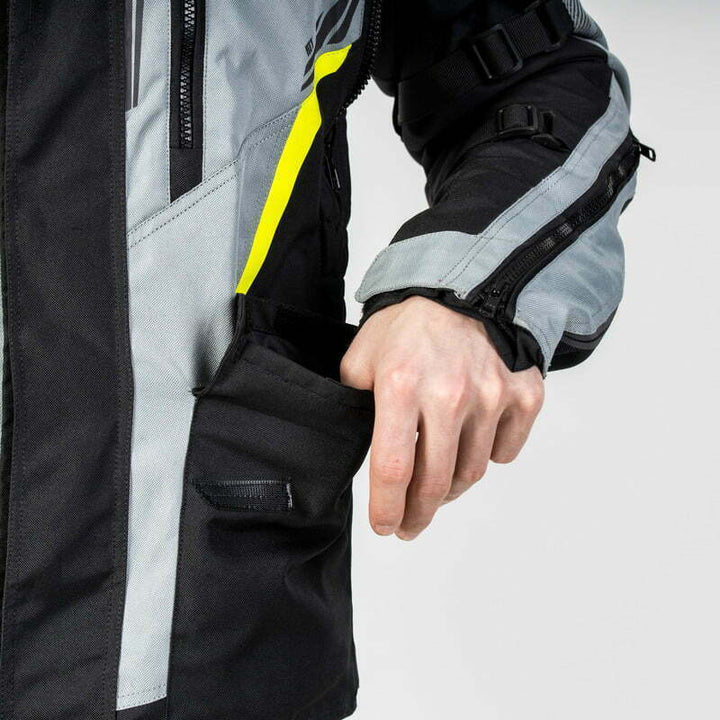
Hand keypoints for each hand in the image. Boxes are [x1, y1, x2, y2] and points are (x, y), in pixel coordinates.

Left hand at [341, 296, 543, 540]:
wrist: (467, 284)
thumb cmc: (409, 324)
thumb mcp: (363, 357)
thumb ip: (354, 404)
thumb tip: (356, 449)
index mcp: (400, 386)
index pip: (393, 468)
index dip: (388, 508)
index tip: (385, 526)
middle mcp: (449, 394)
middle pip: (436, 482)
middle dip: (418, 514)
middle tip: (409, 524)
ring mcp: (492, 396)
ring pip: (472, 472)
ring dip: (451, 488)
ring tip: (437, 484)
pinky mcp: (524, 395)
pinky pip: (505, 450)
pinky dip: (488, 456)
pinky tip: (471, 445)